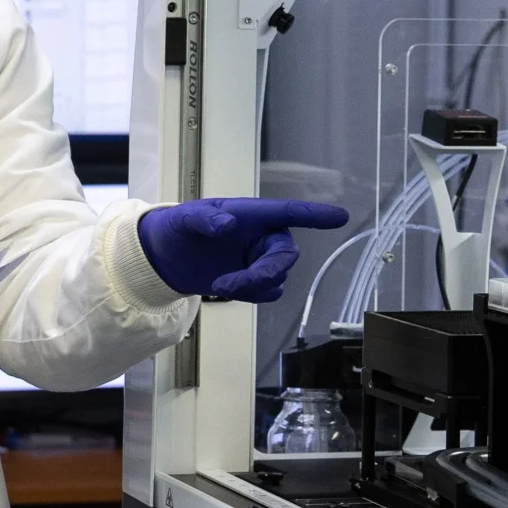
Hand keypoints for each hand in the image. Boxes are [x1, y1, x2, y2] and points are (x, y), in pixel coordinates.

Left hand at [138, 198, 349, 302]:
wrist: (167, 257)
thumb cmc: (179, 228)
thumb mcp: (185, 218)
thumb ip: (205, 219)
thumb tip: (227, 224)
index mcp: (252, 214)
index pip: (289, 212)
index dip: (315, 215)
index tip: (340, 216)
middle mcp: (263, 236)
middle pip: (285, 255)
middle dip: (262, 273)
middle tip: (228, 286)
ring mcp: (261, 259)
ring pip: (276, 278)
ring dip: (250, 286)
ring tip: (218, 283)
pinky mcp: (255, 281)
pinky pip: (268, 292)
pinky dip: (249, 295)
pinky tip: (226, 286)